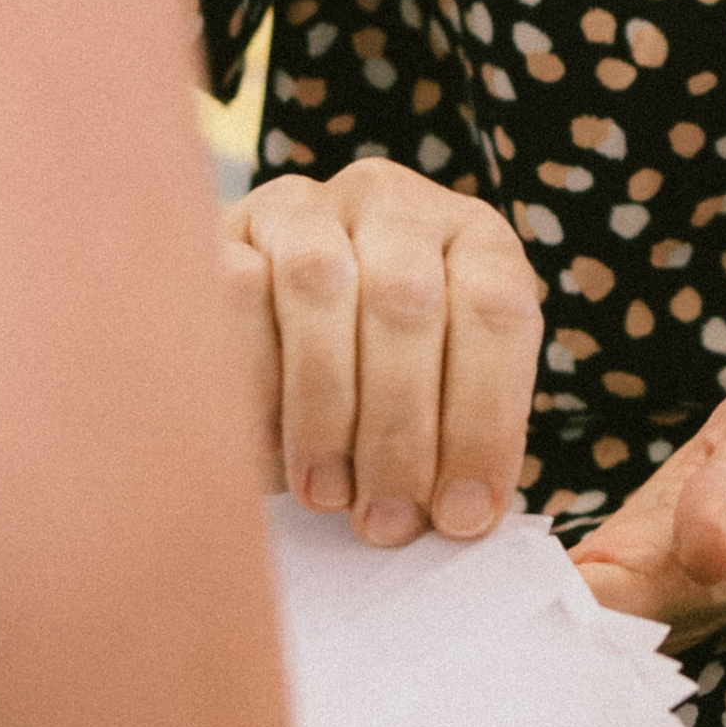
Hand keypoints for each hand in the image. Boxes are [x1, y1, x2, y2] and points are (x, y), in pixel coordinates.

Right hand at [225, 158, 544, 543]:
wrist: (275, 325)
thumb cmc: (380, 379)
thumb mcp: (441, 390)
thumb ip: (457, 439)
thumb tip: (460, 517)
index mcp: (475, 238)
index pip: (497, 309)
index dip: (484, 420)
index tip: (464, 516)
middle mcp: (395, 205)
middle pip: (405, 301)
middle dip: (399, 430)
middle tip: (387, 521)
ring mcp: (308, 207)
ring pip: (318, 286)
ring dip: (325, 409)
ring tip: (328, 496)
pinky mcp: (228, 230)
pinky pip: (236, 293)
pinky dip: (254, 383)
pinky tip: (267, 452)